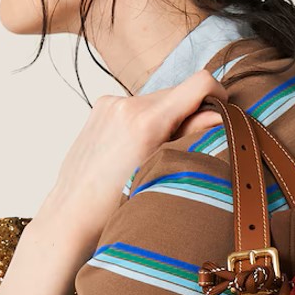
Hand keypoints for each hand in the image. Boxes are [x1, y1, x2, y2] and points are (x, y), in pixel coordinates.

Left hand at [43, 69, 229, 245]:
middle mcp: (127, 104)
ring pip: (157, 100)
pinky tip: (133, 148)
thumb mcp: (163, 170)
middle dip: (188, 114)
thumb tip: (218, 113)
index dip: (218, 94)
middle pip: (178, 93)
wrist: (73, 212)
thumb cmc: (117, 204)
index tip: (221, 113)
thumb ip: (191, 135)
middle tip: (183, 147)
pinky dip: (144, 120)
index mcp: (146, 120)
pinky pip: (136, 106)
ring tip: (153, 152)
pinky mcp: (100, 106)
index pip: (199, 83)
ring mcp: (110, 103)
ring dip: (165, 118)